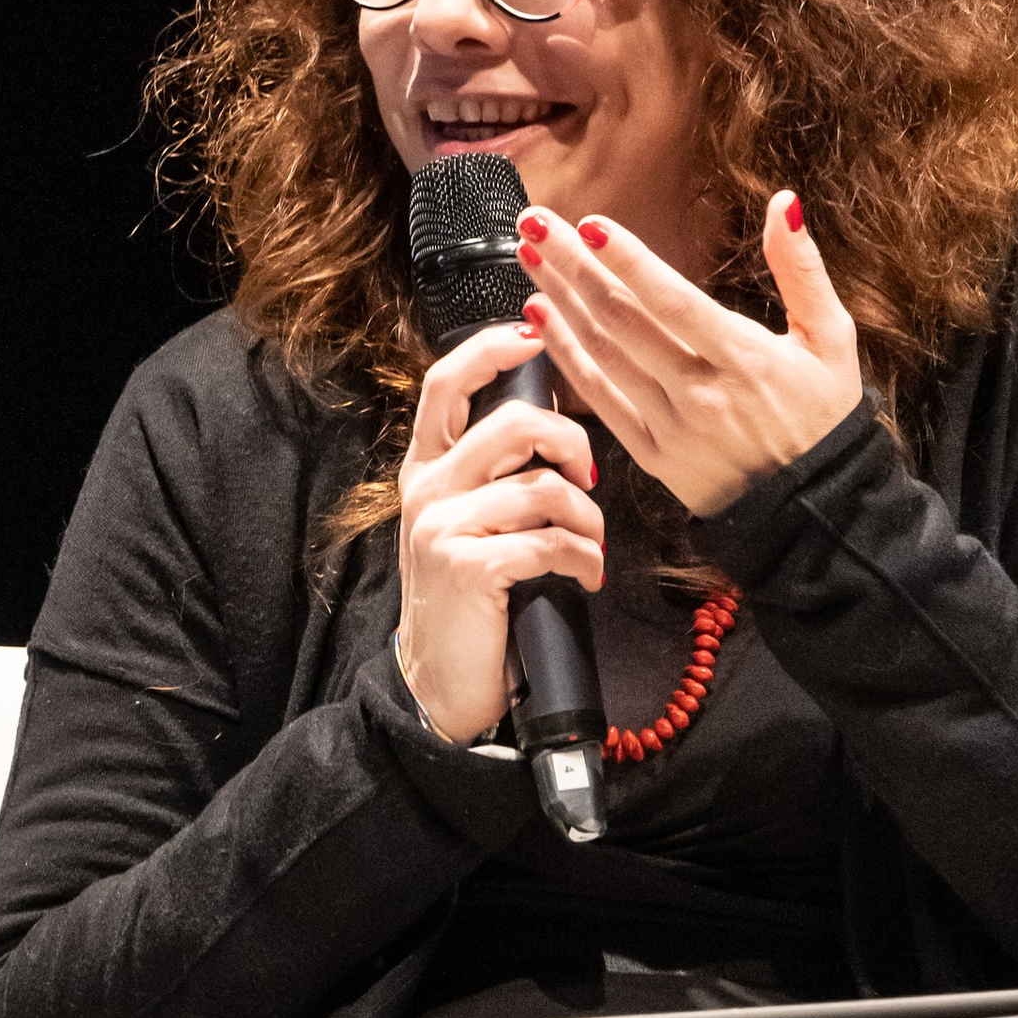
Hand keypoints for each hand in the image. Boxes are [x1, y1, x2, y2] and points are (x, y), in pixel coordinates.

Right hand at [394, 315, 605, 744]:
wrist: (442, 681)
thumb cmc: (473, 599)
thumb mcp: (471, 523)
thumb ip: (495, 474)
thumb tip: (555, 424)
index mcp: (426, 468)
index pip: (446, 384)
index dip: (491, 349)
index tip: (534, 336)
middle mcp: (427, 488)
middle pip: (513, 425)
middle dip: (572, 445)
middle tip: (590, 478)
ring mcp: (441, 525)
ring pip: (543, 489)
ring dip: (588, 521)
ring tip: (591, 549)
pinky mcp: (467, 565)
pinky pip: (550, 541)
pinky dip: (584, 560)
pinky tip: (587, 578)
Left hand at [513, 190, 862, 518]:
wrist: (812, 512)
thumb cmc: (823, 418)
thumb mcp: (832, 339)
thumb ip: (803, 270)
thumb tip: (786, 203)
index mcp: (745, 359)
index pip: (674, 302)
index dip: (629, 262)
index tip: (590, 224)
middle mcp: (701, 394)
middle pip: (624, 321)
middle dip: (574, 267)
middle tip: (535, 224)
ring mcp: (671, 428)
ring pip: (603, 357)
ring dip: (560, 304)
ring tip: (529, 258)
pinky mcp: (652, 457)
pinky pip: (599, 401)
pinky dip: (566, 357)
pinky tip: (538, 319)